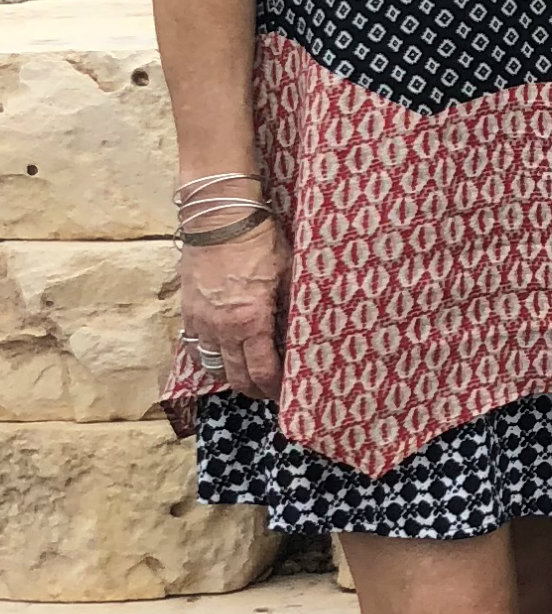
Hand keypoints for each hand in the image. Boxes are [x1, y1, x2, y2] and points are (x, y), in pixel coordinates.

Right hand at [179, 222, 290, 401]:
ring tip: (248, 375)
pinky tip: (223, 355)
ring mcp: (200, 322)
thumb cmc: (258, 243)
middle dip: (254, 389)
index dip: (273, 387)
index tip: (284, 393)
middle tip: (269, 390)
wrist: (218, 220)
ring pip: (213, 366)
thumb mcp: (289, 273)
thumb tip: (303, 330)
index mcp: (250, 322)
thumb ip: (292, 306)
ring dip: (231, 375)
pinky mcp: (187, 312)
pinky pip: (195, 347)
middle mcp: (221, 328)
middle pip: (235, 377)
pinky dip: (210, 357)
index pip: (261, 371)